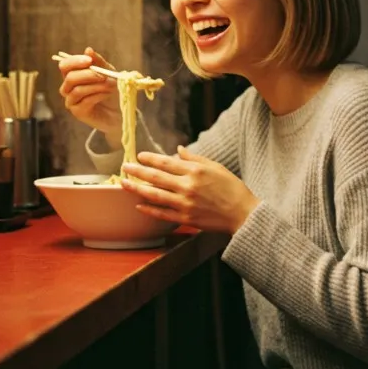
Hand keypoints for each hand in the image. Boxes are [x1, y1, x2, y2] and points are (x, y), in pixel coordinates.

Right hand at [58, 47, 121, 145]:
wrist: (119, 110)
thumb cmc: (111, 89)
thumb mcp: (107, 72)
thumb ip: (98, 62)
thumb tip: (88, 50)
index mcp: (72, 75)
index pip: (64, 65)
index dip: (74, 62)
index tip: (89, 61)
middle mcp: (68, 88)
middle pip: (69, 78)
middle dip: (88, 75)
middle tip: (103, 76)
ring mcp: (71, 101)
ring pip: (77, 90)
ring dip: (95, 86)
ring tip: (110, 85)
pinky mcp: (78, 112)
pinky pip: (84, 101)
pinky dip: (97, 95)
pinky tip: (107, 94)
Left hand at [120, 146, 259, 233]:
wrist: (243, 213)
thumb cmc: (232, 188)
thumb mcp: (216, 167)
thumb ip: (195, 159)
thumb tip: (178, 150)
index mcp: (195, 171)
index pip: (166, 162)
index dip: (150, 158)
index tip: (139, 155)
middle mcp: (188, 186)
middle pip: (156, 177)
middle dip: (137, 171)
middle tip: (124, 167)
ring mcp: (186, 204)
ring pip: (155, 195)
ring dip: (137, 189)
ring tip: (124, 184)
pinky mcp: (186, 218)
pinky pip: (163, 213)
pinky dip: (149, 209)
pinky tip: (138, 205)